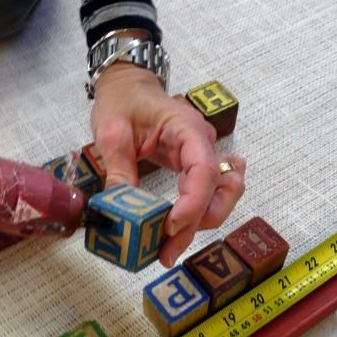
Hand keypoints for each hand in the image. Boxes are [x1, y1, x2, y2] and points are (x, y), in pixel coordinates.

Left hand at [91, 63, 245, 267]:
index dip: (192, 204)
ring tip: (171, 244)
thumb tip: (120, 212)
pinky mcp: (198, 166)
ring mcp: (206, 154)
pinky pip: (215, 191)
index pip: (203, 170)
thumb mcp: (112, 132)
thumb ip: (119, 170)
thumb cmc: (121, 102)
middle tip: (167, 250)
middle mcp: (204, 143)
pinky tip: (184, 226)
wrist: (128, 87)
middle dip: (198, 222)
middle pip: (221, 188)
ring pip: (224, 193)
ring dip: (204, 221)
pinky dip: (204, 212)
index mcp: (186, 128)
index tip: (169, 228)